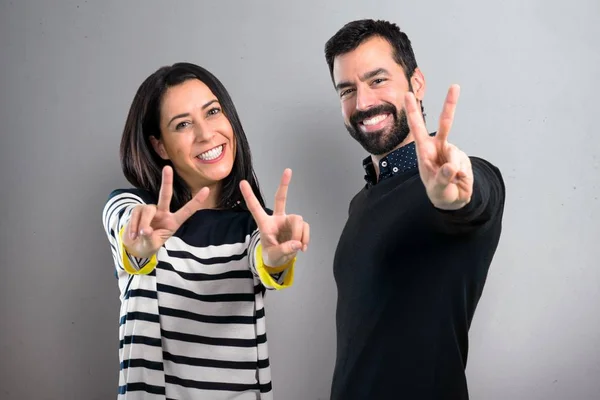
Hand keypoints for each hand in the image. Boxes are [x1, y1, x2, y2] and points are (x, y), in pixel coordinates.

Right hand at [123, 166, 209, 257]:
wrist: (135, 247)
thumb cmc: (149, 244)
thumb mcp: (152, 245)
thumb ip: (150, 237)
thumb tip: (145, 230)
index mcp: (173, 222)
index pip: (187, 211)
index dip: (196, 201)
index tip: (206, 189)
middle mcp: (163, 213)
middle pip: (165, 195)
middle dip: (166, 181)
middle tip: (167, 168)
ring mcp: (151, 210)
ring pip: (147, 210)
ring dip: (143, 224)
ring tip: (140, 235)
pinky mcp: (138, 210)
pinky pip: (136, 214)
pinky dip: (133, 225)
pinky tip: (133, 235)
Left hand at [240, 168, 309, 267]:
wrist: (280, 262)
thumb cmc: (272, 255)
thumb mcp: (274, 255)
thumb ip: (284, 250)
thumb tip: (297, 243)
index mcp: (264, 223)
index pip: (255, 208)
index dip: (249, 195)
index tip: (243, 182)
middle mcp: (277, 218)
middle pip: (281, 199)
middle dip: (284, 184)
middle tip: (288, 170)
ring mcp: (288, 221)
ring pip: (298, 220)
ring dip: (300, 234)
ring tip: (297, 247)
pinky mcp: (298, 227)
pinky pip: (305, 228)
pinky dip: (306, 238)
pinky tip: (302, 247)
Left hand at [405, 84, 473, 209]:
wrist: (453, 199)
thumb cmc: (439, 191)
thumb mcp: (437, 189)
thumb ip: (442, 178)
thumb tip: (450, 167)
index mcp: (424, 151)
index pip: (417, 128)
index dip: (412, 112)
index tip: (408, 95)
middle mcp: (438, 147)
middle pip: (445, 123)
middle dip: (450, 104)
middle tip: (455, 86)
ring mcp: (452, 150)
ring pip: (454, 155)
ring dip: (453, 170)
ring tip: (450, 180)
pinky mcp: (463, 157)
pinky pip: (463, 164)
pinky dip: (462, 174)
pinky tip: (459, 178)